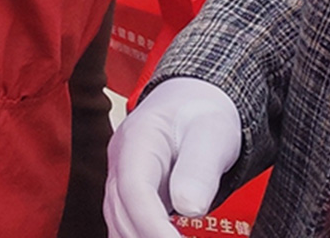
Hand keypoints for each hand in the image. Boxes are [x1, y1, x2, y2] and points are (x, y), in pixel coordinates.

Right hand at [105, 76, 240, 236]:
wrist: (191, 104)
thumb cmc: (201, 115)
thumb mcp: (211, 134)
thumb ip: (199, 169)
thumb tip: (189, 208)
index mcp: (138, 140)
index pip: (135, 190)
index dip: (153, 226)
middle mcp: (121, 162)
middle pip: (121, 212)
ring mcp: (121, 179)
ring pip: (118, 222)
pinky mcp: (129, 195)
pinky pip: (126, 223)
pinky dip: (141, 237)